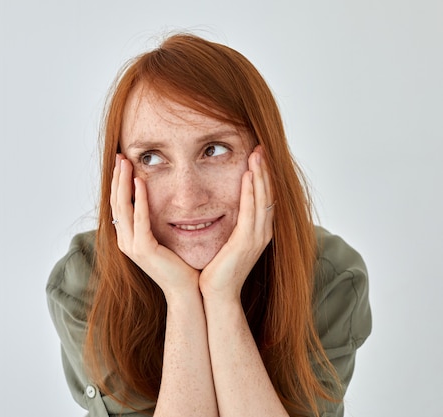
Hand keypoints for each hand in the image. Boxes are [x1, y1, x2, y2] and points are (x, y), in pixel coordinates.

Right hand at [110, 154, 199, 298]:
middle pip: (116, 202)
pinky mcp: (143, 249)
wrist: (187, 291)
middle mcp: (125, 241)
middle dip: (117, 177)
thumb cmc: (181, 265)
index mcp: (129, 238)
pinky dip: (139, 198)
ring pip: (122, 207)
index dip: (118, 183)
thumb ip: (157, 221)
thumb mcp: (165, 238)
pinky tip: (140, 182)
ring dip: (123, 182)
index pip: (119, 205)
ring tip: (125, 162)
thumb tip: (159, 201)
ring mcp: (131, 246)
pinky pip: (139, 218)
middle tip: (120, 156)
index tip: (123, 162)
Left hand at [199, 146, 274, 301]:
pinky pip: (251, 211)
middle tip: (261, 147)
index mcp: (258, 232)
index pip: (264, 198)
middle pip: (268, 194)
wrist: (216, 295)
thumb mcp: (226, 242)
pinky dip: (252, 191)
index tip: (258, 156)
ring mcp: (257, 237)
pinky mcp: (247, 242)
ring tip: (258, 153)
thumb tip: (223, 210)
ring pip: (263, 198)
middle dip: (266, 170)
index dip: (264, 177)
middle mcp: (262, 232)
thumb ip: (230, 226)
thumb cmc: (217, 270)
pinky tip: (249, 175)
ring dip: (261, 175)